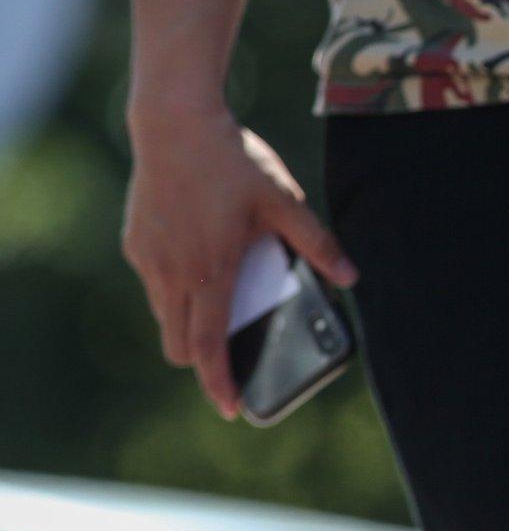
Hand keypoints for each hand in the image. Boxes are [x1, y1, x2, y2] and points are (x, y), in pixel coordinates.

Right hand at [122, 105, 357, 418]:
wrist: (174, 123)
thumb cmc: (233, 162)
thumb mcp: (284, 202)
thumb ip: (317, 243)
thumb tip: (352, 276)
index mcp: (209, 270)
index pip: (207, 345)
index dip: (217, 382)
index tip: (230, 407)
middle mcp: (171, 271)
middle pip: (178, 343)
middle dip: (202, 360)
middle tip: (231, 359)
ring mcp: (147, 258)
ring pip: (164, 315)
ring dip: (189, 324)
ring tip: (223, 306)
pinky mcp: (135, 242)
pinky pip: (155, 285)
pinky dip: (176, 292)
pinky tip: (203, 265)